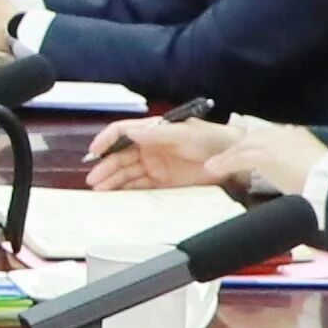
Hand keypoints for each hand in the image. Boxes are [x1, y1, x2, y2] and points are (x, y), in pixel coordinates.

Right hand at [84, 114, 246, 192]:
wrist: (232, 159)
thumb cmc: (211, 140)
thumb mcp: (184, 134)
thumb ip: (157, 134)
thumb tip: (132, 132)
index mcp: (153, 131)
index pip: (122, 132)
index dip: (106, 140)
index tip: (94, 151)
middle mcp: (150, 147)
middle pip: (120, 156)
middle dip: (106, 167)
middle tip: (94, 179)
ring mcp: (155, 165)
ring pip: (127, 173)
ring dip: (112, 181)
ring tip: (100, 191)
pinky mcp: (162, 182)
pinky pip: (139, 186)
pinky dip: (127, 191)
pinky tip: (116, 195)